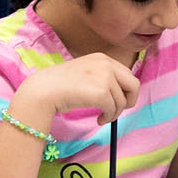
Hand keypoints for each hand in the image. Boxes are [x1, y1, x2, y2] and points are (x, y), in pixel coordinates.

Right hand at [19, 52, 140, 123]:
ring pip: (122, 101)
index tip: (119, 100)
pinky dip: (108, 118)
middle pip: (134, 85)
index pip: (127, 74)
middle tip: (118, 110)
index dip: (126, 90)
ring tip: (102, 116)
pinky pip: (113, 109)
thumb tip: (122, 94)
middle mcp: (106, 64)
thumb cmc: (60, 85)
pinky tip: (99, 119)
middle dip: (129, 100)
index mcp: (102, 58)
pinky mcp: (101, 92)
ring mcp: (104, 77)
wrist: (43, 90)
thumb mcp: (85, 72)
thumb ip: (102, 77)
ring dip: (114, 113)